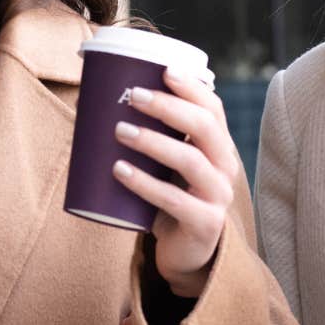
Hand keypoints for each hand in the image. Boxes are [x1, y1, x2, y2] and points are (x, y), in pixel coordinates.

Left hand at [112, 67, 237, 296]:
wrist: (186, 254)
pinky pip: (173, 201)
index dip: (192, 87)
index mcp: (218, 147)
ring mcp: (217, 197)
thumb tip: (100, 100)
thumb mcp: (168, 166)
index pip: (213, 109)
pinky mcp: (204, 224)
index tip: (163, 70)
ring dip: (153, 142)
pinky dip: (144, 183)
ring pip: (190, 161)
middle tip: (132, 96)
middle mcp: (224, 168)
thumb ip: (154, 138)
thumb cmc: (171, 199)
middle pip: (205, 128)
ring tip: (120, 130)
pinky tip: (119, 171)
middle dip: (169, 107)